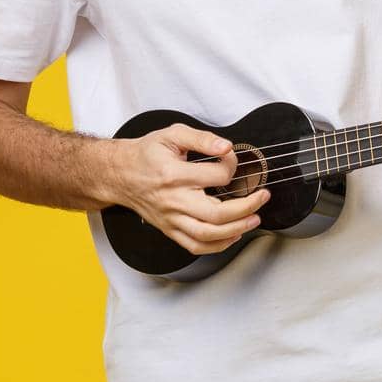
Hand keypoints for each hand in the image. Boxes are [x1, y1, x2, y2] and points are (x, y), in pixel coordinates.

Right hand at [106, 123, 270, 253]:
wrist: (120, 174)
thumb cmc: (146, 155)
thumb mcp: (172, 134)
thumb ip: (202, 138)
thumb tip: (225, 147)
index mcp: (174, 175)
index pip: (217, 175)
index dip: (232, 165)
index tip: (233, 158)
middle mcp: (173, 201)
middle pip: (216, 213)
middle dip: (246, 207)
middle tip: (261, 197)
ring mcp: (171, 219)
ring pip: (208, 235)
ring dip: (236, 230)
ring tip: (253, 219)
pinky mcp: (169, 229)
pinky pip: (195, 246)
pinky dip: (217, 246)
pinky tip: (232, 235)